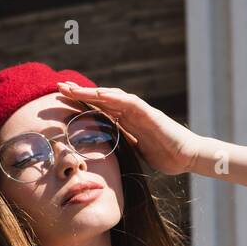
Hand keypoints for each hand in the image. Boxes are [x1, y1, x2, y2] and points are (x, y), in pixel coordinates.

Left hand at [56, 82, 203, 176]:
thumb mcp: (133, 154)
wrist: (188, 157)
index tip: (60, 102)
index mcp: (125, 123)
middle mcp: (130, 114)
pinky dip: (113, 97)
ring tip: (72, 88)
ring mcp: (140, 112)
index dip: (79, 105)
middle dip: (79, 93)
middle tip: (58, 87)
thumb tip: (100, 158)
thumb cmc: (164, 157)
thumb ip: (119, 149)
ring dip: (91, 92)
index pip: (98, 110)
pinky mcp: (150, 113)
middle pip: (100, 99)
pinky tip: (98, 94)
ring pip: (111, 97)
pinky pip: (129, 102)